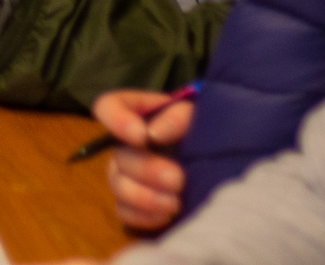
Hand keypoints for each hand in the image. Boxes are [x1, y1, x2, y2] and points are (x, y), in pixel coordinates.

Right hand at [92, 88, 194, 231]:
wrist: (216, 160)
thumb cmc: (202, 129)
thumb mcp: (195, 114)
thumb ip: (177, 117)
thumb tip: (154, 134)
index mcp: (134, 114)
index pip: (108, 108)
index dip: (117, 121)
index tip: (141, 136)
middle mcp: (124, 145)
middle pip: (118, 155)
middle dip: (146, 169)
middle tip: (177, 179)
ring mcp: (126, 174)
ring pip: (118, 185)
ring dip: (144, 197)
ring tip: (174, 203)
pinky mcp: (133, 202)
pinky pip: (125, 211)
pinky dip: (143, 216)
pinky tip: (166, 215)